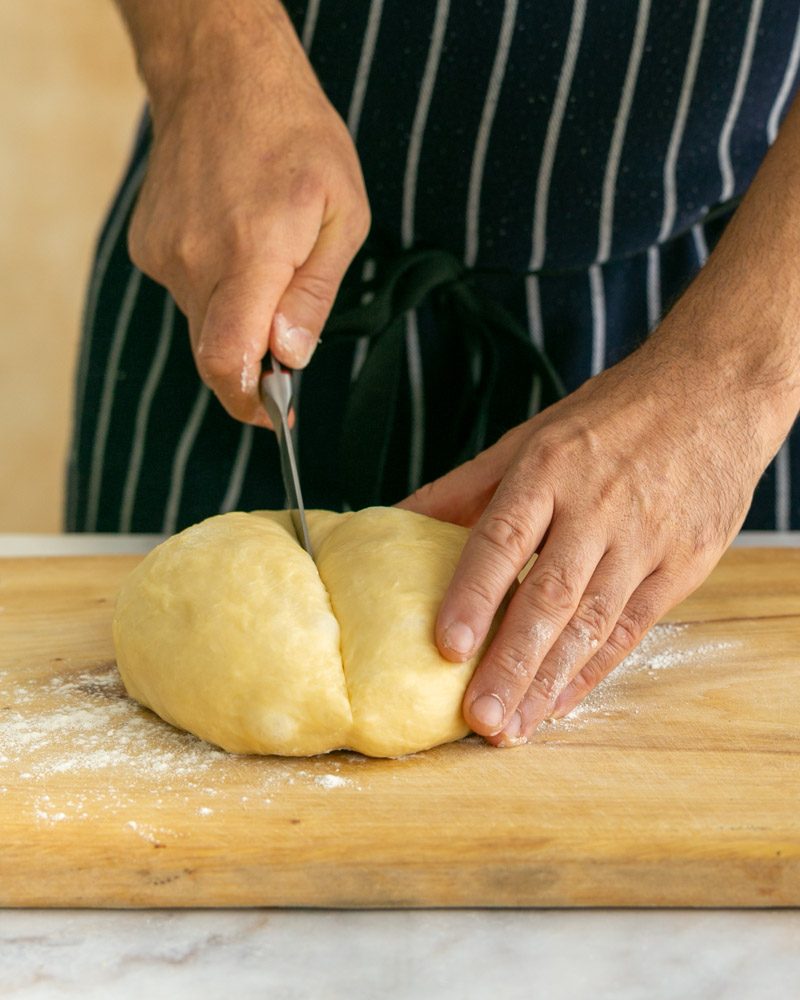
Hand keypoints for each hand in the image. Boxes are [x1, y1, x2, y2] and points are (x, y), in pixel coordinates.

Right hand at [126, 0, 369, 425]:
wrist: (220, 77)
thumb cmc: (297, 139)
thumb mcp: (342, 216)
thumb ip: (314, 296)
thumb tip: (290, 358)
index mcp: (251, 255)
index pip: (227, 357)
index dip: (248, 401)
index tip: (274, 414)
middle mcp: (196, 260)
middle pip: (215, 350)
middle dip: (253, 360)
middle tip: (287, 336)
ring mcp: (164, 253)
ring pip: (202, 321)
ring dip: (238, 314)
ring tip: (266, 255)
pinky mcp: (148, 246)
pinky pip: (186, 291)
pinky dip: (216, 286)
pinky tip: (234, 238)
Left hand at [399, 304, 793, 745]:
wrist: (711, 394)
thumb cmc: (606, 419)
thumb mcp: (530, 437)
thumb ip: (464, 486)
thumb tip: (396, 517)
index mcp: (549, 470)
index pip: (503, 540)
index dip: (474, 595)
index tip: (448, 647)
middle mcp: (596, 508)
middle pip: (549, 596)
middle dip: (512, 662)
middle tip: (481, 719)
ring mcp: (644, 540)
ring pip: (591, 623)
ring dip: (549, 681)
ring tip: (513, 727)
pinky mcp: (682, 565)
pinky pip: (633, 629)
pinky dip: (594, 670)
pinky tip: (560, 702)